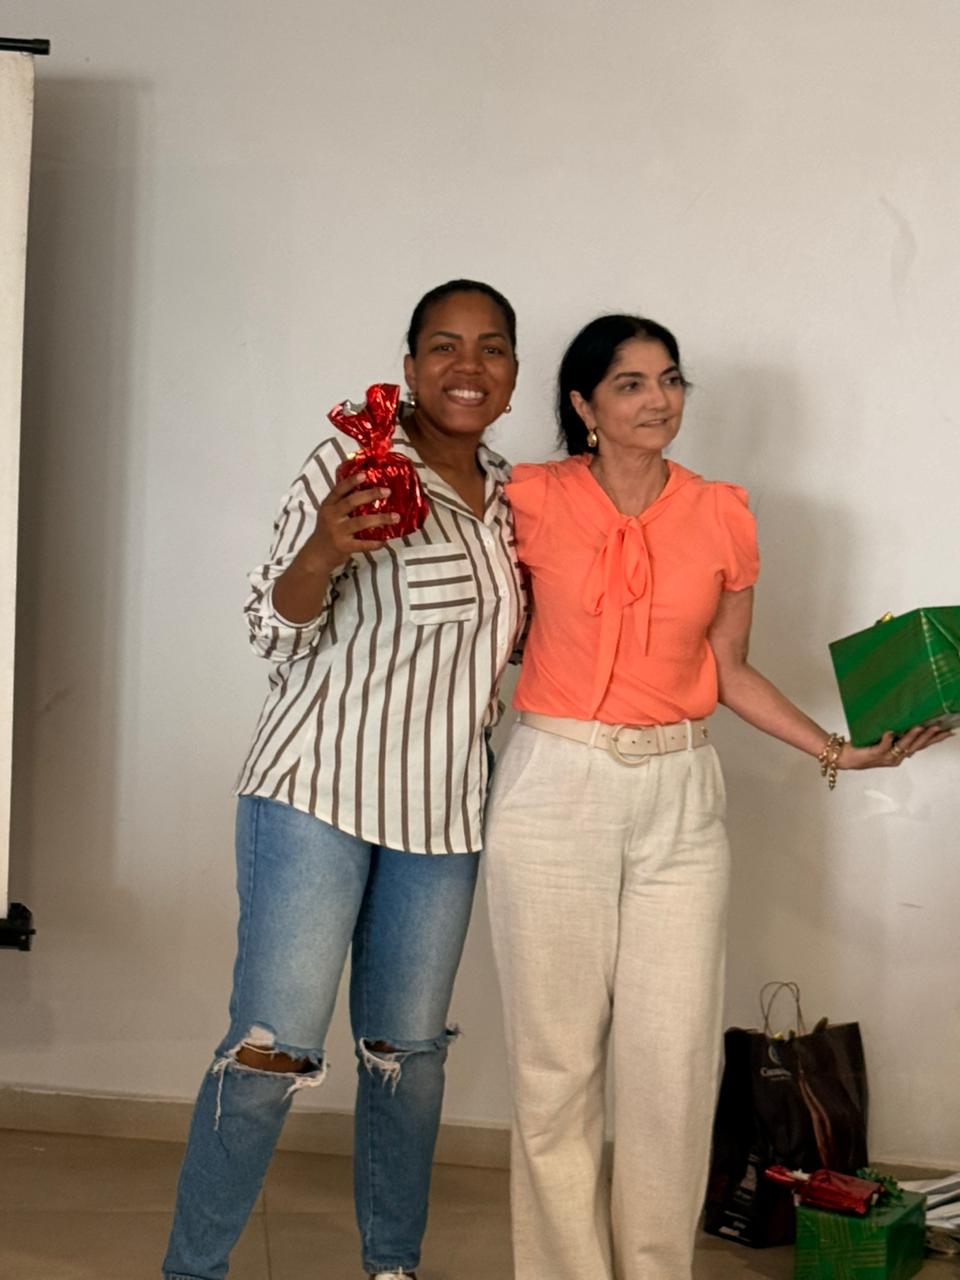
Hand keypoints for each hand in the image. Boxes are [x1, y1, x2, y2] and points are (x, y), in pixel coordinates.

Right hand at [306, 471, 400, 569]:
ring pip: (360, 522)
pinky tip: (385, 540)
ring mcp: (337, 532)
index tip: (365, 474)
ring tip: (396, 517)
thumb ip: (343, 502)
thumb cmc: (328, 530)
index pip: (339, 490)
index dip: (351, 481)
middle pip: (351, 502)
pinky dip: (374, 542)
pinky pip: (362, 544)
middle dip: (370, 495)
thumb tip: (368, 488)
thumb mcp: (329, 513)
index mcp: (328, 505)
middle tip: (387, 491)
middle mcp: (331, 516)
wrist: (317, 555)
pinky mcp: (344, 546)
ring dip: (380, 519)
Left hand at [839, 723, 953, 770]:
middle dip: (928, 736)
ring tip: (920, 727)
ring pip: (903, 746)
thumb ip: (897, 735)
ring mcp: (886, 756)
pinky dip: (887, 739)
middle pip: (916, 746)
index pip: (922, 746)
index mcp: (901, 754)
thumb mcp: (884, 740)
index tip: (949, 732)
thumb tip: (908, 719)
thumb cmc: (865, 747)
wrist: (846, 758)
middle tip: (939, 727)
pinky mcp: (874, 754)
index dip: (936, 739)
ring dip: (912, 736)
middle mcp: (896, 757)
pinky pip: (882, 746)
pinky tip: (891, 732)